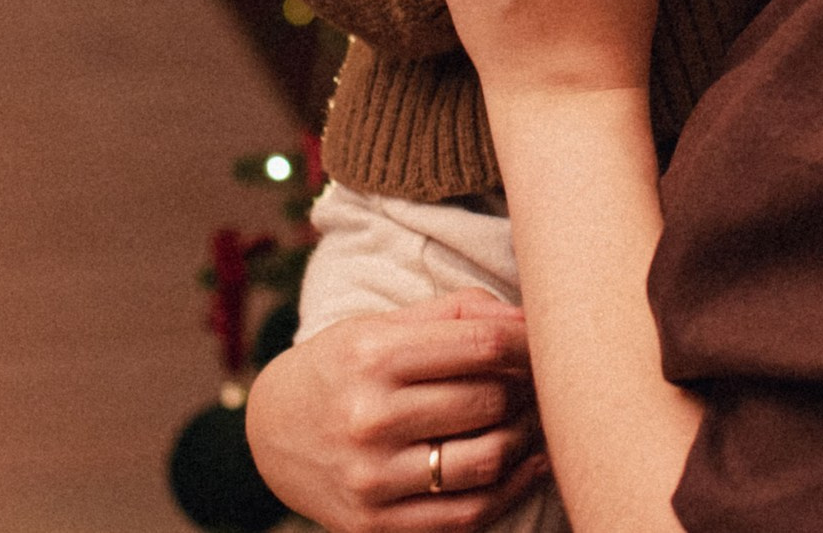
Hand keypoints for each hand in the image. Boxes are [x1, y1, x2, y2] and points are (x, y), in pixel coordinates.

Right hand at [245, 288, 545, 532]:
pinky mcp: (375, 524)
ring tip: (536, 420)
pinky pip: (467, 515)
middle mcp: (368, 419)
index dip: (531, 344)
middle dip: (532, 389)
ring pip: (486, 460)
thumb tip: (530, 319)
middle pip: (489, 401)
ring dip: (528, 438)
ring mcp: (371, 478)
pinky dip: (513, 489)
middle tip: (546, 383)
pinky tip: (530, 463)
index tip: (550, 343)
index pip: (482, 345)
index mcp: (373, 357)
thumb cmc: (347, 366)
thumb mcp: (386, 324)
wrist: (272, 432)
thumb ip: (459, 311)